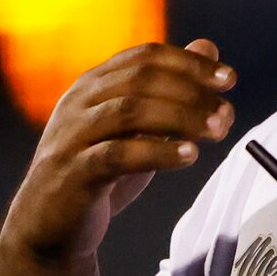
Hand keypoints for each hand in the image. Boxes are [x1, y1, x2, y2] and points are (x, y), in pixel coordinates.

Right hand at [3, 41, 235, 263]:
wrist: (49, 227)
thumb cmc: (95, 174)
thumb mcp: (138, 129)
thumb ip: (170, 91)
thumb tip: (207, 48)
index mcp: (95, 84)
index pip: (146, 56)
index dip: (189, 63)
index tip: (227, 79)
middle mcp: (80, 102)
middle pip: (141, 79)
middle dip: (191, 92)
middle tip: (226, 112)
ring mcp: (73, 135)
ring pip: (129, 110)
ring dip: (180, 117)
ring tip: (215, 131)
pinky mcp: (73, 170)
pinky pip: (117, 154)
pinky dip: (157, 152)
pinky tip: (187, 156)